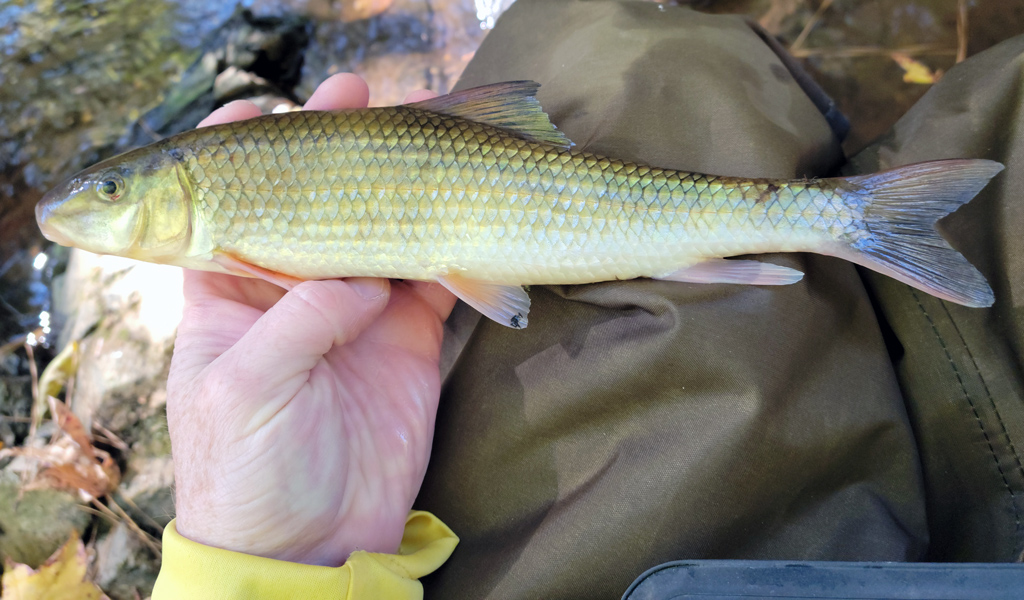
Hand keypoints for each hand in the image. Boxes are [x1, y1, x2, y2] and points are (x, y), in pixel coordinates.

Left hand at [165, 74, 456, 565]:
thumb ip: (297, 320)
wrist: (309, 545)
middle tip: (362, 100)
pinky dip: (454, 246)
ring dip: (400, 186)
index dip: (241, 154)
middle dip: (336, 150)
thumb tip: (361, 278)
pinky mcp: (408, 337)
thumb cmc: (247, 469)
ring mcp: (356, 311)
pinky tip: (465, 209)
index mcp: (231, 294)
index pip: (230, 206)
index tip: (267, 111)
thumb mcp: (246, 388)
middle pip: (316, 202)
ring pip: (382, 230)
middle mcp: (294, 291)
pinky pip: (435, 278)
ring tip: (424, 133)